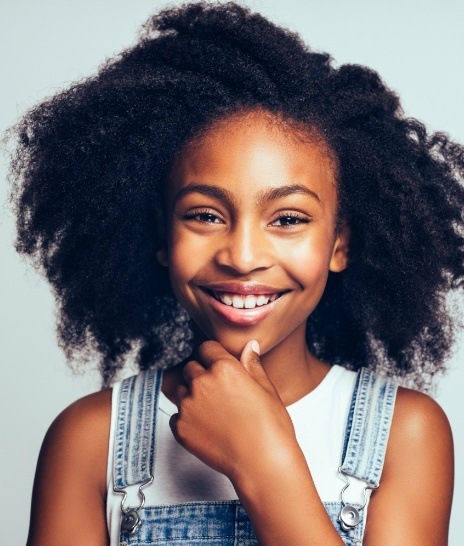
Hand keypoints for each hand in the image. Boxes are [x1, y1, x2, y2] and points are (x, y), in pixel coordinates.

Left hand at [169, 340, 299, 482]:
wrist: (262, 464)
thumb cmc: (271, 427)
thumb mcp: (267, 390)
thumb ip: (253, 365)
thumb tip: (250, 346)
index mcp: (224, 368)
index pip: (206, 348)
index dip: (213, 356)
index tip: (218, 366)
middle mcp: (202, 382)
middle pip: (190, 368)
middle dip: (201, 375)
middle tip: (217, 392)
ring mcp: (188, 406)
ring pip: (180, 391)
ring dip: (191, 396)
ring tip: (212, 412)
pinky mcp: (180, 428)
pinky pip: (176, 416)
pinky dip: (187, 420)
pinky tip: (207, 429)